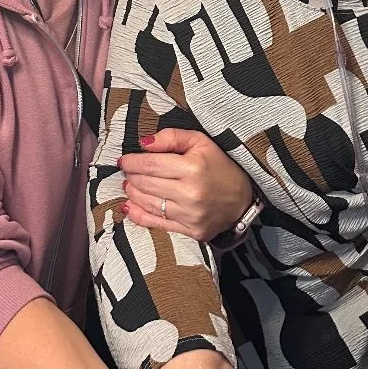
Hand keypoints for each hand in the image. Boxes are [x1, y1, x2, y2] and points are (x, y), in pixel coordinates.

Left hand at [120, 128, 253, 241]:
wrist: (243, 199)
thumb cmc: (221, 166)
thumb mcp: (201, 142)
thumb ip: (171, 137)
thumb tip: (143, 143)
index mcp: (192, 168)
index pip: (150, 165)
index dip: (132, 162)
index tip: (124, 160)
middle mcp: (190, 193)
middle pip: (146, 184)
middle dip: (131, 177)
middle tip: (128, 172)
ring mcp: (190, 215)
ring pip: (148, 203)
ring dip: (133, 193)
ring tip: (130, 185)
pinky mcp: (191, 231)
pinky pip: (156, 224)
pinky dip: (138, 215)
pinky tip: (129, 206)